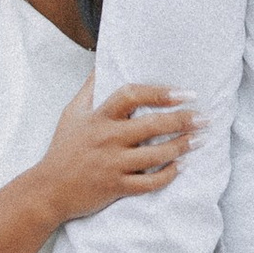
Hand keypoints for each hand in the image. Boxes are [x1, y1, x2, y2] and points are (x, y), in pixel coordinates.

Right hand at [38, 82, 195, 225]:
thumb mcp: (71, 113)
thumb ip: (90, 89)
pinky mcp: (117, 187)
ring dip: (182, 146)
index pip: (132, 96)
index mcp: (98, 117)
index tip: (184, 93)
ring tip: (200, 140)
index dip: (160, 92)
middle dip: (182, 120)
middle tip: (204, 118)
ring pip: (156, 154)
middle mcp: (107, 138)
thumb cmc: (63, 149)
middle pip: (152, 125)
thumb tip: (102, 63)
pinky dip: (169, 174)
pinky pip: (150, 182)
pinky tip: (183, 166)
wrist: (49, 189)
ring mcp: (113, 164)